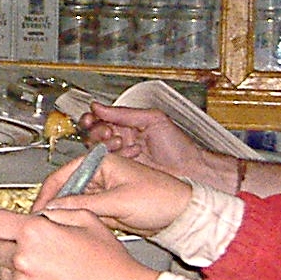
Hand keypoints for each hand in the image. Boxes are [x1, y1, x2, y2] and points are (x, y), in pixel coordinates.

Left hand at [0, 206, 157, 279]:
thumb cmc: (108, 261)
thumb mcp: (86, 218)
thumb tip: (41, 212)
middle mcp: (24, 259)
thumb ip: (56, 211)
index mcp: (35, 233)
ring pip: (2, 268)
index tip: (3, 221)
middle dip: (10, 241)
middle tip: (33, 242)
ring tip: (41, 262)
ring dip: (14, 263)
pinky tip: (46, 277)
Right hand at [29, 149, 192, 236]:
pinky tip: (71, 233)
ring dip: (64, 217)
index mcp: (102, 161)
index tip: (36, 210)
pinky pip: (85, 215)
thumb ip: (86, 204)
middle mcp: (100, 174)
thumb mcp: (121, 201)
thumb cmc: (162, 197)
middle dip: (53, 206)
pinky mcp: (108, 209)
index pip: (64, 173)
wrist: (182, 216)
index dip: (47, 192)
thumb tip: (56, 208)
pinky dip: (77, 224)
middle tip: (41, 223)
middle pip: (66, 189)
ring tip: (53, 230)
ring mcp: (103, 192)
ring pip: (73, 204)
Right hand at [83, 105, 234, 189]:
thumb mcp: (153, 119)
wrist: (189, 170)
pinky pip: (107, 166)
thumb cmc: (178, 146)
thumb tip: (99, 106)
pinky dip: (114, 159)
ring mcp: (122, 157)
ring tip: (121, 143)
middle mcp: (122, 140)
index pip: (101, 118)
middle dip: (98, 132)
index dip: (92, 118)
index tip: (91, 119)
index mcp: (128, 123)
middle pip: (95, 135)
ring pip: (98, 151)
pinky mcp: (122, 173)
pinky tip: (128, 156)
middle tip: (109, 132)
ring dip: (106, 146)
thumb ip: (124, 113)